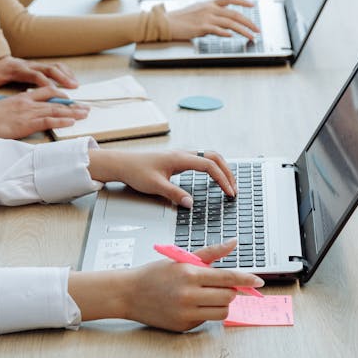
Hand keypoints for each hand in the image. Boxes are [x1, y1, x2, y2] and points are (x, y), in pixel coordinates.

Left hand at [0, 55, 78, 94]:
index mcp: (17, 69)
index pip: (33, 75)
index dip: (44, 81)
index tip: (53, 90)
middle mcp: (29, 65)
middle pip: (48, 69)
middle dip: (62, 78)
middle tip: (73, 88)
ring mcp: (35, 65)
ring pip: (54, 67)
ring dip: (66, 75)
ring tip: (76, 86)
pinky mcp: (39, 66)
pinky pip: (55, 67)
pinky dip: (65, 73)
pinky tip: (72, 81)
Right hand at [0, 87, 89, 139]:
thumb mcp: (6, 110)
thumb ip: (17, 111)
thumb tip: (23, 116)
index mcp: (23, 99)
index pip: (45, 92)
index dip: (59, 95)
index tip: (69, 100)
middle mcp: (28, 103)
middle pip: (55, 102)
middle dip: (72, 105)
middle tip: (86, 108)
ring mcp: (29, 113)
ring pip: (55, 111)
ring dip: (72, 113)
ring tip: (85, 114)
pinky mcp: (27, 123)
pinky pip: (48, 121)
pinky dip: (61, 121)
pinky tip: (71, 121)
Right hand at [83, 239, 263, 330]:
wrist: (128, 293)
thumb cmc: (155, 275)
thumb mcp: (182, 259)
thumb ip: (211, 253)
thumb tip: (233, 243)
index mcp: (190, 274)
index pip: (228, 278)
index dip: (246, 280)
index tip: (259, 282)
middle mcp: (189, 295)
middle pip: (228, 297)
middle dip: (230, 291)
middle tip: (220, 286)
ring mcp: (186, 313)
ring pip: (221, 312)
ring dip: (221, 304)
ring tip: (208, 296)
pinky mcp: (183, 326)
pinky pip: (206, 321)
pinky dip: (205, 313)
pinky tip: (191, 306)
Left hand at [87, 148, 236, 206]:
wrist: (122, 163)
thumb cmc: (136, 172)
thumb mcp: (155, 186)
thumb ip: (174, 194)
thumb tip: (190, 203)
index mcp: (180, 158)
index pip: (209, 165)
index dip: (222, 179)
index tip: (229, 193)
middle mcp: (183, 154)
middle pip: (214, 157)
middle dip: (227, 173)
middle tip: (234, 189)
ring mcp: (181, 155)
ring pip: (209, 156)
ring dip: (221, 169)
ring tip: (228, 184)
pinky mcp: (178, 159)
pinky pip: (201, 160)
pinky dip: (212, 168)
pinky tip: (213, 177)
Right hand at [167, 0, 259, 40]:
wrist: (167, 22)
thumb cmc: (181, 20)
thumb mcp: (198, 13)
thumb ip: (211, 16)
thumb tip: (222, 25)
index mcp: (209, 4)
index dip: (242, 2)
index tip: (252, 5)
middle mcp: (210, 8)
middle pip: (234, 14)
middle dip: (248, 22)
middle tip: (257, 30)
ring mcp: (206, 17)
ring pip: (229, 23)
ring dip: (243, 30)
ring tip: (251, 37)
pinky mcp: (201, 27)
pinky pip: (216, 29)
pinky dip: (225, 32)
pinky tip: (232, 36)